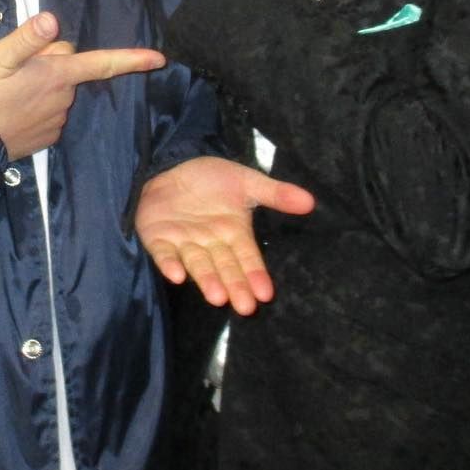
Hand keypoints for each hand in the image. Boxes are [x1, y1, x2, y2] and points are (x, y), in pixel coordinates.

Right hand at [0, 11, 165, 159]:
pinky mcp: (43, 139)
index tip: (159, 58)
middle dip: (49, 63)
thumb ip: (28, 38)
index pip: (102, 63)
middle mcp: (63, 101)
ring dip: (39, 86)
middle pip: (68, 70)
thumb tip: (53, 21)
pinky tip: (9, 108)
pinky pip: (47, 114)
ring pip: (56, 92)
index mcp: (57, 76)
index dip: (132, 59)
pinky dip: (33, 107)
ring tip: (5, 90)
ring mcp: (54, 123)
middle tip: (13, 67)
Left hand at [136, 156, 313, 315]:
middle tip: (245, 306)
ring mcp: (184, 243)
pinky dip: (169, 263)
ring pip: (198, 265)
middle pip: (225, 267)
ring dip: (206, 280)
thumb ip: (275, 193)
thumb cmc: (210, 177)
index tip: (265, 293)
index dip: (255, 274)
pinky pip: (164, 253)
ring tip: (217, 296)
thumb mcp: (246, 181)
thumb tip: (311, 201)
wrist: (172, 163)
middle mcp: (211, 243)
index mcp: (233, 233)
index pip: (247, 257)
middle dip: (234, 286)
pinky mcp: (158, 238)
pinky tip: (176, 275)